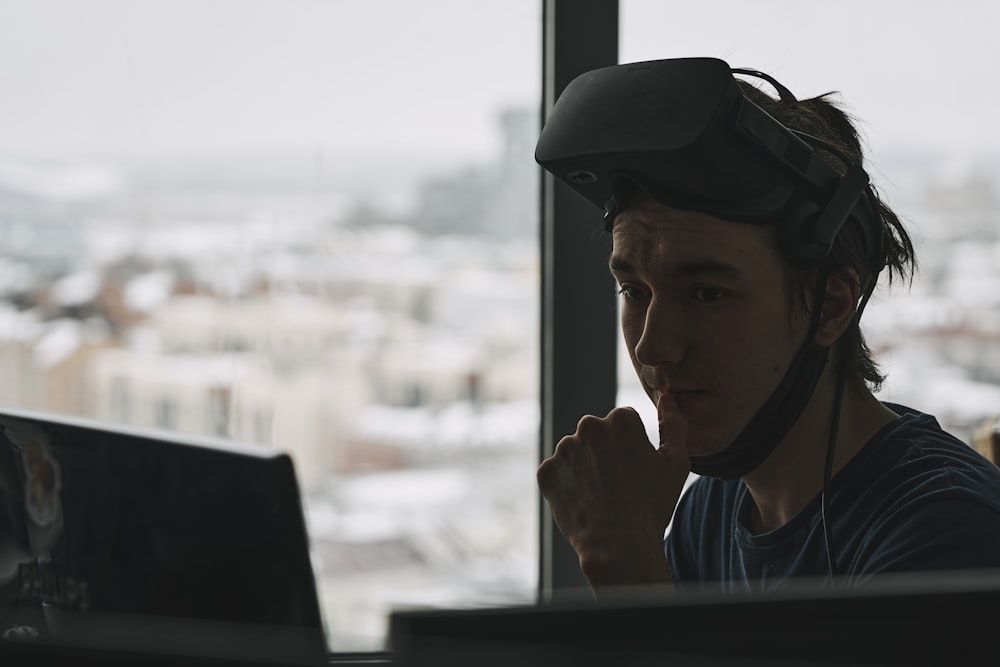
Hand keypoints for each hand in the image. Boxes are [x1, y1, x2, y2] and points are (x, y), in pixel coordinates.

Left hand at [537, 394, 690, 587]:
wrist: (617, 546)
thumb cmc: (651, 505)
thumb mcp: (676, 463)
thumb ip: (674, 424)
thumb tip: (667, 397)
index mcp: (619, 420)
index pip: (624, 423)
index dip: (633, 447)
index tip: (636, 470)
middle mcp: (587, 427)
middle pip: (598, 434)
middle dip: (606, 452)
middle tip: (619, 484)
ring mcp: (563, 450)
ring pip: (576, 452)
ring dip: (586, 467)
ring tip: (602, 495)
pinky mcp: (546, 472)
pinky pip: (558, 473)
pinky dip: (567, 484)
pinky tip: (584, 502)